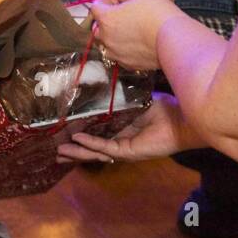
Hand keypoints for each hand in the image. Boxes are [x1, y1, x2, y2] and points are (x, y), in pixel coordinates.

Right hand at [59, 93, 189, 163]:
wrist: (182, 119)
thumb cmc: (164, 109)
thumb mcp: (135, 101)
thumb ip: (120, 98)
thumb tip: (104, 84)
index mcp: (122, 129)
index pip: (97, 134)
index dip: (81, 134)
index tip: (65, 131)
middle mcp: (120, 140)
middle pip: (92, 148)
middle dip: (74, 150)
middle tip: (55, 150)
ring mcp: (124, 148)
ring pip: (95, 152)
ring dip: (77, 151)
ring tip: (59, 151)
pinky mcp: (128, 152)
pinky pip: (105, 148)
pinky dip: (91, 144)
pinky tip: (77, 139)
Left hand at [88, 0, 183, 71]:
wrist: (174, 40)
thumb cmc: (157, 14)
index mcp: (106, 18)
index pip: (95, 7)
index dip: (106, 1)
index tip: (118, 0)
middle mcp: (106, 38)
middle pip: (98, 27)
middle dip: (107, 21)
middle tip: (124, 15)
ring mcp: (116, 53)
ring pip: (107, 44)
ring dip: (114, 37)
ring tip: (130, 31)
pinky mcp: (128, 64)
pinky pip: (120, 55)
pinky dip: (124, 49)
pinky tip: (138, 43)